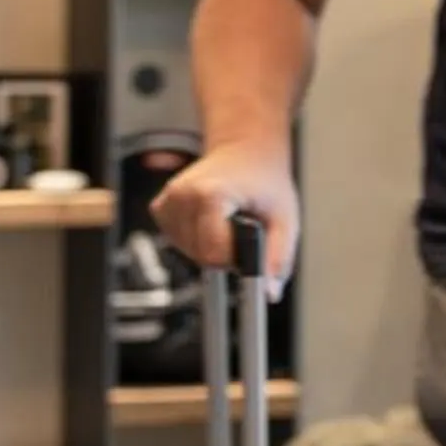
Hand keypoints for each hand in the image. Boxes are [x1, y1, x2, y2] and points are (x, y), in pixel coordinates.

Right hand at [151, 141, 299, 293]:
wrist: (246, 153)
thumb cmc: (265, 182)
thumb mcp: (285, 219)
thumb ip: (278, 258)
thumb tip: (269, 293)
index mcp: (210, 194)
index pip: (215, 253)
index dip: (237, 258)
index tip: (251, 246)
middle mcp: (182, 195)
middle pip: (201, 255)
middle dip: (226, 254)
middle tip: (244, 231)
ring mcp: (168, 201)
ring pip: (188, 252)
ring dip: (211, 247)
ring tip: (229, 223)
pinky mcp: (161, 207)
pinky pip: (177, 241)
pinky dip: (196, 239)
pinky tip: (210, 222)